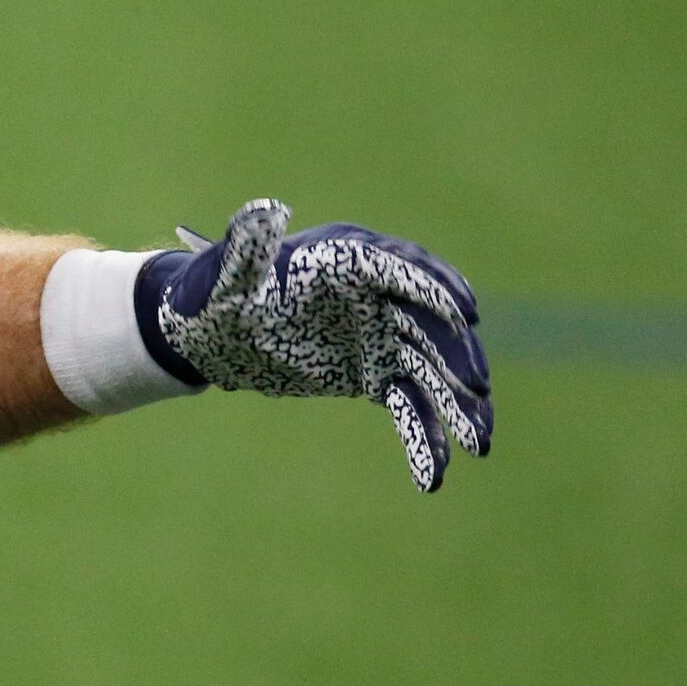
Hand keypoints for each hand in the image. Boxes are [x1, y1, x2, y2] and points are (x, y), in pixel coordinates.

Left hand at [144, 198, 492, 491]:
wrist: (208, 335)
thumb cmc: (212, 294)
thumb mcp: (224, 276)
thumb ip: (246, 249)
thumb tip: (264, 210)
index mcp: (347, 259)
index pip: (401, 268)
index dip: (434, 288)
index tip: (466, 314)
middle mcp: (376, 296)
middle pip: (431, 324)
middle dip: (458, 357)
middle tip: (478, 391)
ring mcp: (380, 336)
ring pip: (430, 370)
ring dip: (457, 406)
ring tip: (478, 446)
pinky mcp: (375, 373)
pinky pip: (409, 404)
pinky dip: (423, 437)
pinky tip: (432, 475)